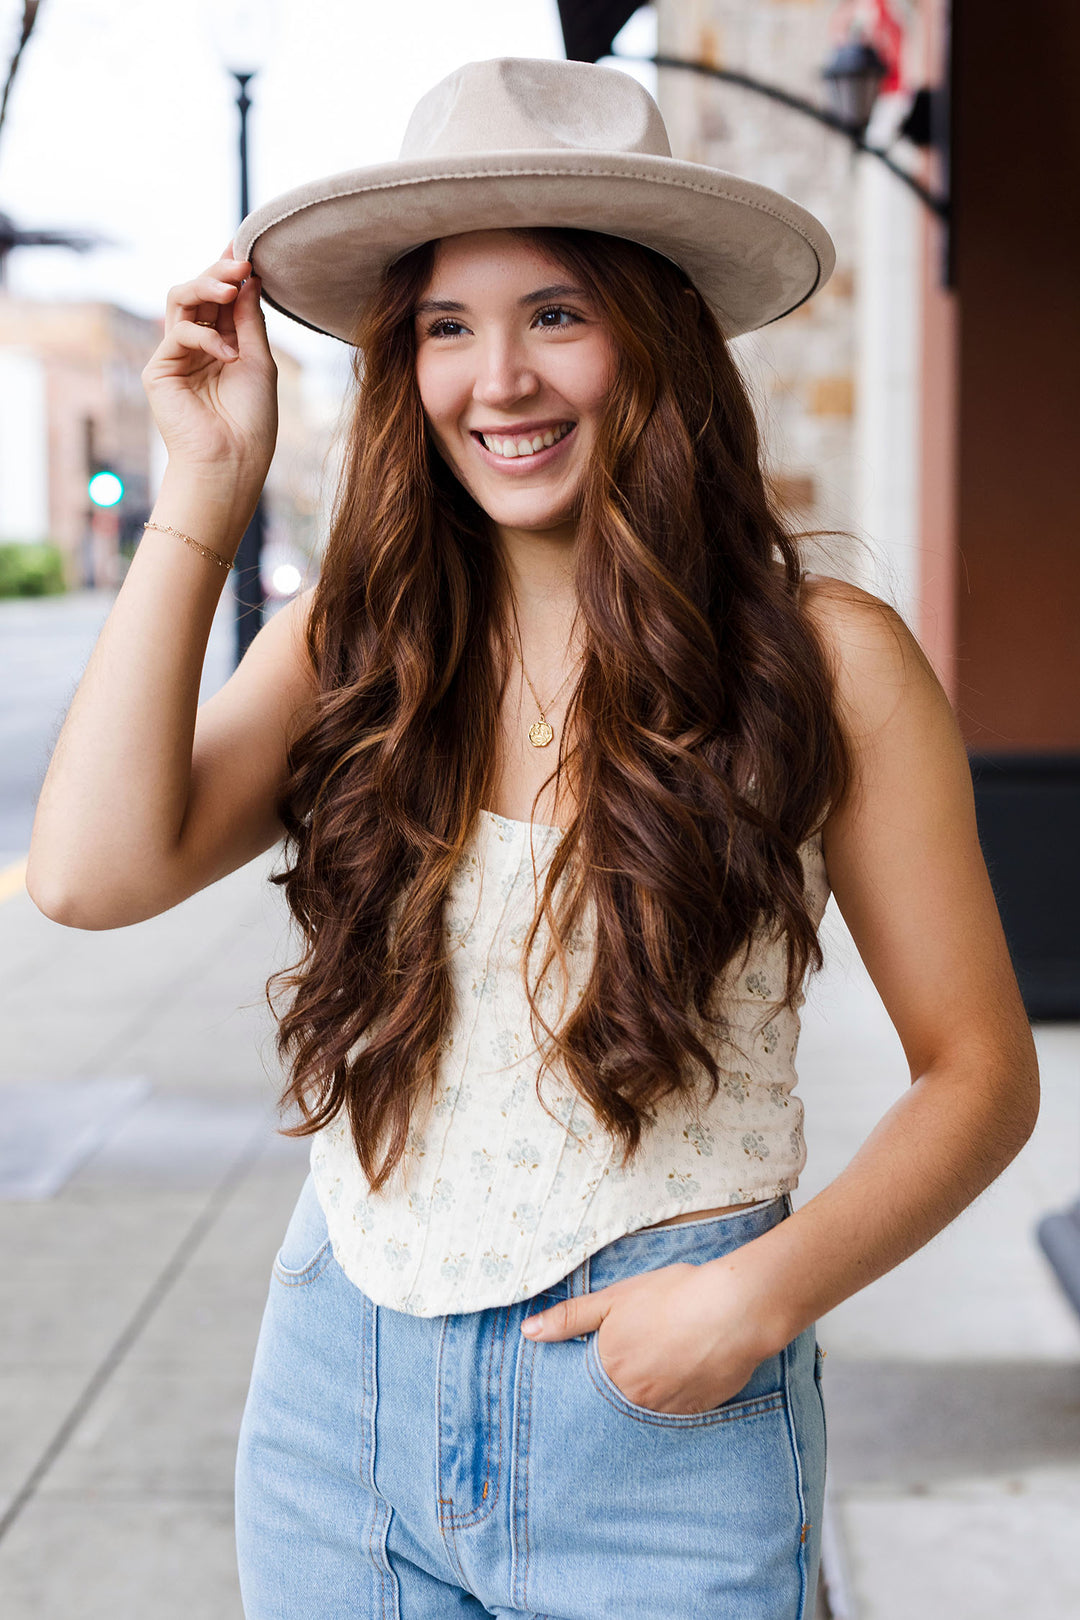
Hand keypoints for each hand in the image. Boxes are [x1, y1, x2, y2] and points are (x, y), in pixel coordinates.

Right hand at [141, 241, 277, 488]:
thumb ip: (249, 320)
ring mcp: (176, 355)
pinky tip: (227, 353)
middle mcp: (197, 346)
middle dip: (219, 272)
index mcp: (223, 343)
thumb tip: (248, 279)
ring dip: (205, 286)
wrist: (232, 461)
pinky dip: (204, 336)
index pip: (221, 298)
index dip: (230, 272)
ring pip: (180, 300)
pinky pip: (178, 333)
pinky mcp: (159, 369)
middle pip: (199, 292)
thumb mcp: (259, 361)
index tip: (246, 247)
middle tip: (240, 262)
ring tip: (231, 286)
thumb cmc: (251, 420)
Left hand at [521, 1259, 772, 1415]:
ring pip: (645, 1408)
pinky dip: (675, 1394)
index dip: (593, 1371)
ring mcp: (666, 1410)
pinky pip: (675, 1411)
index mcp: (609, 1370)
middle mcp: (633, 1399)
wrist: (734, 1309)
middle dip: (619, 1384)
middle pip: (614, 1400)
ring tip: (665, 1359)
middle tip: (639, 1356)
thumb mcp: (614, 1298)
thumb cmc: (673, 1295)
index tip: (603, 1360)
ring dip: (648, 1390)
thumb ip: (570, 1318)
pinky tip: (685, 1368)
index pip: (584, 1387)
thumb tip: (528, 1332)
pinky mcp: (697, 1413)